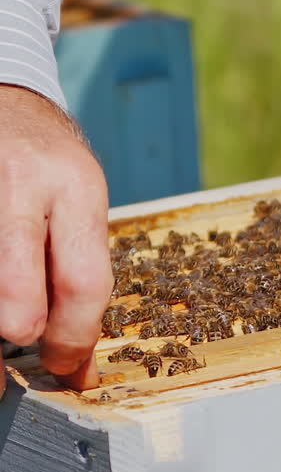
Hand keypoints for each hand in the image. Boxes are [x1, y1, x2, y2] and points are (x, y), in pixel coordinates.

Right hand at [0, 85, 112, 394]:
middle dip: (21, 329)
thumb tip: (77, 368)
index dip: (75, 338)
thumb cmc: (46, 167)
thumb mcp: (79, 204)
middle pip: (18, 287)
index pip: (82, 281)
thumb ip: (79, 279)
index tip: (67, 367)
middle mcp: (20, 183)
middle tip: (22, 346)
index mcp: (75, 186)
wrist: (5, 103)